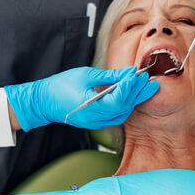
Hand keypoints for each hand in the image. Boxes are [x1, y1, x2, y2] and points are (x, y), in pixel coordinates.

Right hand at [4, 66, 158, 130]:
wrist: (43, 102)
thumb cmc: (61, 86)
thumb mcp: (86, 75)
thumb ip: (110, 76)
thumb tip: (130, 72)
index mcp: (91, 106)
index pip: (119, 100)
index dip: (131, 87)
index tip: (139, 75)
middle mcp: (96, 118)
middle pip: (124, 107)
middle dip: (138, 93)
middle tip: (150, 80)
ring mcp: (96, 122)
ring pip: (123, 113)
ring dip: (135, 99)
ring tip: (145, 86)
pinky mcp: (96, 122)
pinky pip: (116, 115)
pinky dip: (126, 104)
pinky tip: (133, 95)